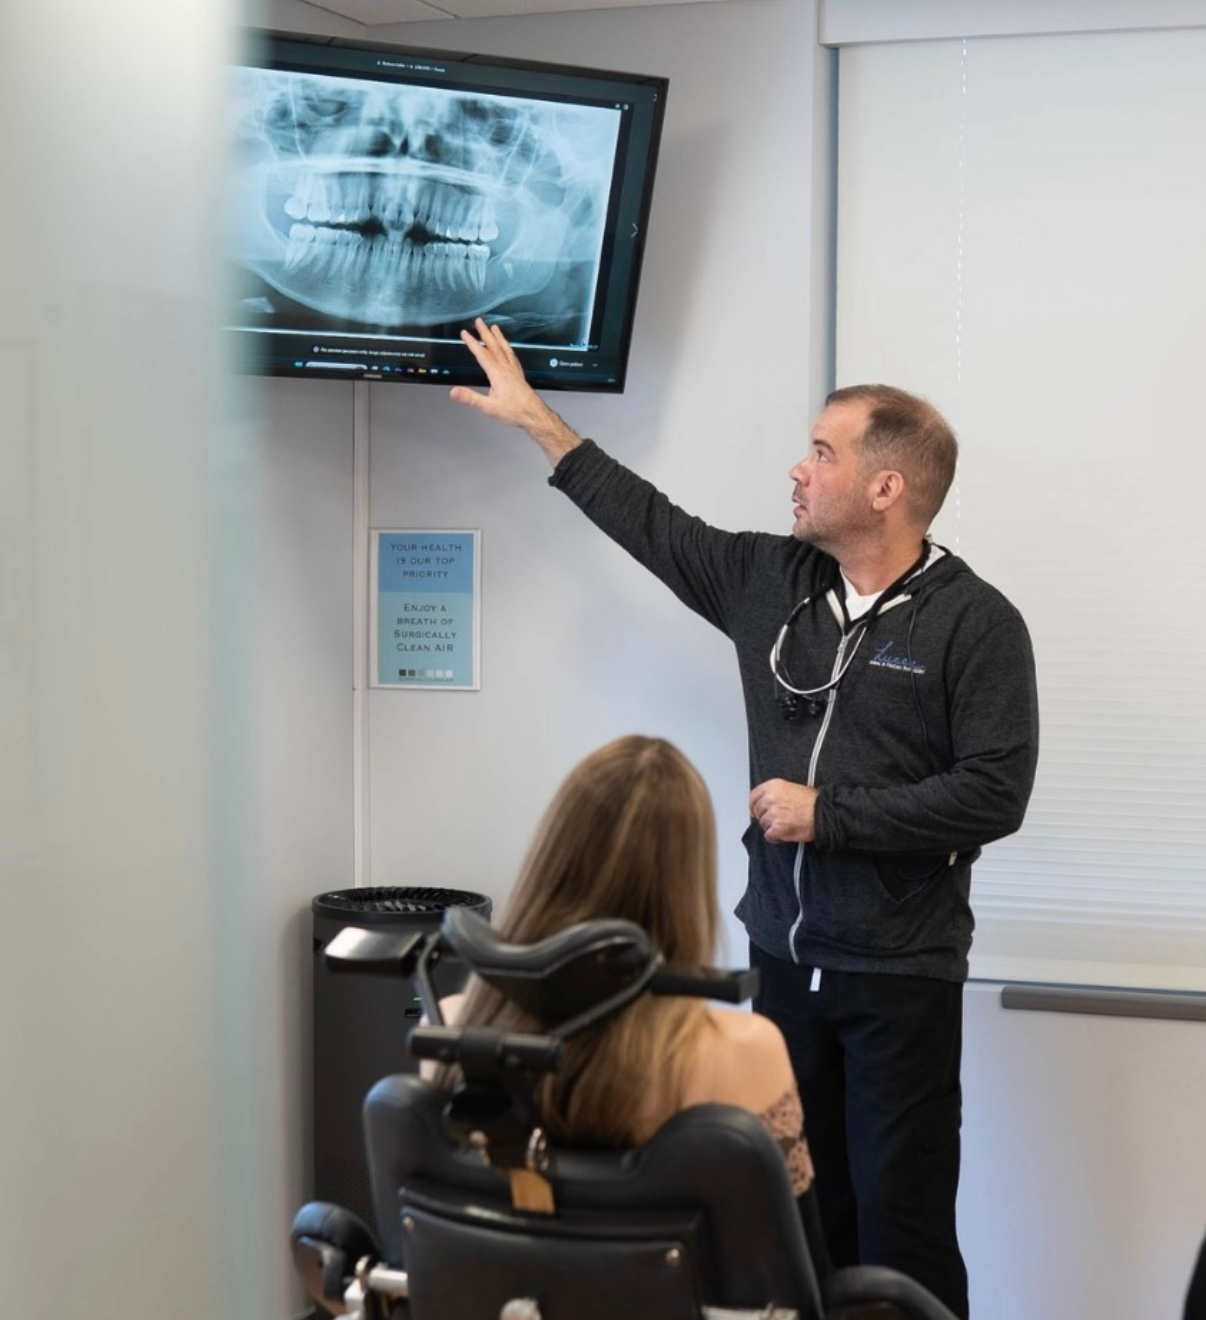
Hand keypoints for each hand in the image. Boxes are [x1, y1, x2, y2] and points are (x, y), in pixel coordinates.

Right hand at [450, 317, 581, 463]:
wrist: (534, 415)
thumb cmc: (514, 411)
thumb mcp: (488, 407)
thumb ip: (470, 398)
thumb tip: (454, 392)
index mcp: (498, 374)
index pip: (482, 354)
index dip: (472, 343)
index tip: (465, 333)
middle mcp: (506, 369)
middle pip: (494, 346)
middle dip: (485, 333)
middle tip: (480, 321)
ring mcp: (514, 371)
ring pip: (505, 349)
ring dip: (498, 337)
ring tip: (495, 327)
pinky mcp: (519, 375)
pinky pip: (512, 356)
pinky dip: (508, 348)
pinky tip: (508, 348)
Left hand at [749, 779, 817, 844]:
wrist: (823, 813)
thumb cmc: (813, 801)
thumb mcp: (791, 788)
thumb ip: (776, 793)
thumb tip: (766, 802)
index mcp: (773, 786)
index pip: (753, 796)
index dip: (753, 805)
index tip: (755, 811)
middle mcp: (770, 798)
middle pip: (758, 812)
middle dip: (765, 817)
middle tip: (777, 820)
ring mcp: (772, 814)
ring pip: (763, 824)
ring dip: (772, 827)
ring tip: (786, 826)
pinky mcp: (777, 828)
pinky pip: (769, 836)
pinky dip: (776, 837)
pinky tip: (785, 834)